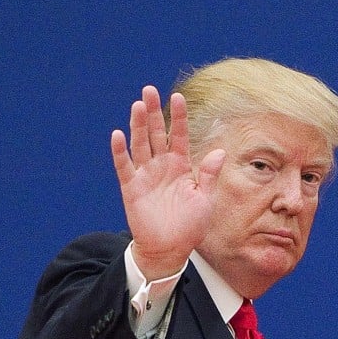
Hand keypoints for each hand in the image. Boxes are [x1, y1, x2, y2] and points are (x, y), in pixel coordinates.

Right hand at [110, 86, 225, 279]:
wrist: (170, 249)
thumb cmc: (190, 226)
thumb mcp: (205, 200)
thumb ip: (208, 175)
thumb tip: (219, 151)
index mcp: (180, 166)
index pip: (178, 135)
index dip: (178, 117)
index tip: (178, 97)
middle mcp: (162, 166)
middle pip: (156, 133)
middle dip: (153, 112)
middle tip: (149, 89)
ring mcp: (145, 175)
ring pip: (140, 144)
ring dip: (138, 125)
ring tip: (137, 105)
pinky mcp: (131, 188)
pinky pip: (124, 166)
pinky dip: (120, 151)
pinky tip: (118, 134)